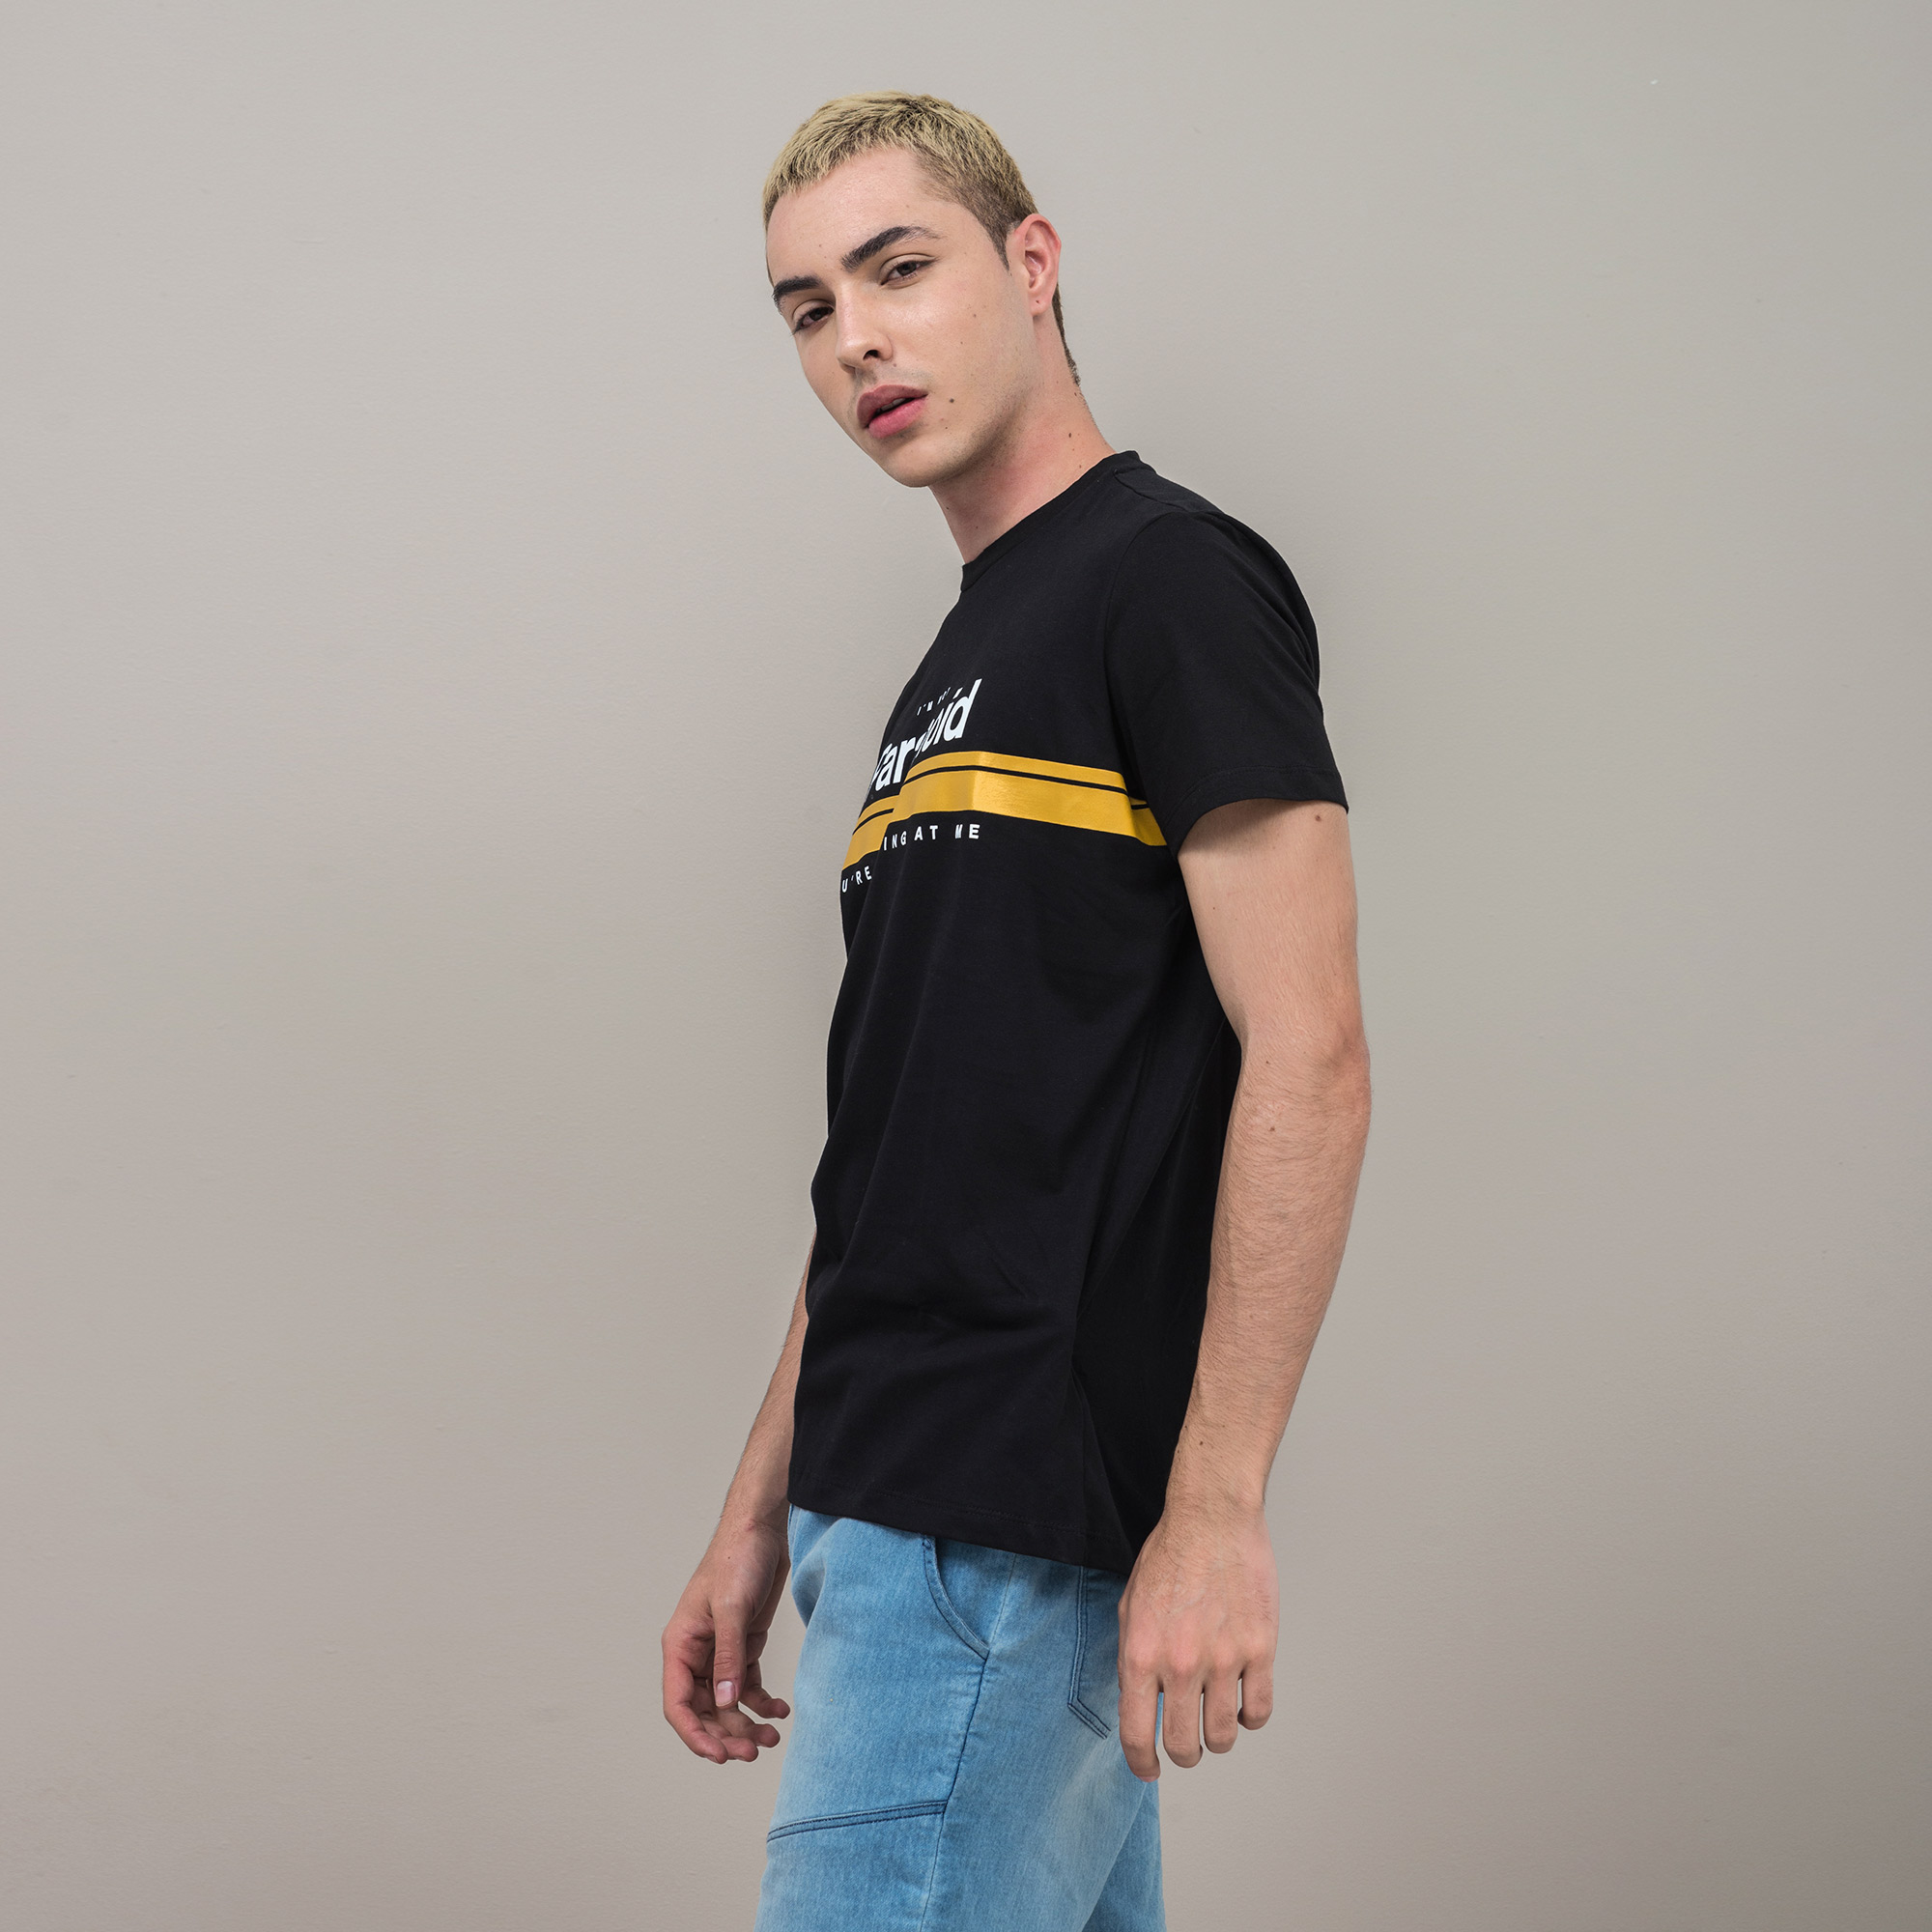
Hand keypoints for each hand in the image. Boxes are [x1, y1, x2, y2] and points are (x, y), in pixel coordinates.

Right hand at [661, 1518, 792, 1763]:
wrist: (764, 1529)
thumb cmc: (738, 1558)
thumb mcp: (732, 1608)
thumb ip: (729, 1657)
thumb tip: (725, 1703)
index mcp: (680, 1644)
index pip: (678, 1704)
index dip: (695, 1735)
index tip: (720, 1756)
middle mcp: (697, 1653)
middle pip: (704, 1711)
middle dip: (727, 1735)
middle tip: (754, 1752)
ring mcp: (721, 1651)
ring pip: (727, 1703)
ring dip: (747, 1724)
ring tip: (772, 1738)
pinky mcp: (744, 1646)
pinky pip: (748, 1686)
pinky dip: (763, 1703)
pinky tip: (781, 1710)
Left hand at [1116, 1500, 1277, 1779]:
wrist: (1212, 1519)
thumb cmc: (1169, 1556)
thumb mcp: (1130, 1607)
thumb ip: (1132, 1658)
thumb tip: (1140, 1702)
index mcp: (1140, 1655)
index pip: (1136, 1735)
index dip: (1142, 1764)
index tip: (1150, 1770)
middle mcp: (1180, 1665)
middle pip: (1183, 1745)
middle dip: (1183, 1754)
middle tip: (1187, 1745)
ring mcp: (1224, 1660)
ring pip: (1224, 1736)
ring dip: (1218, 1738)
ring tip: (1216, 1721)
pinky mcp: (1259, 1650)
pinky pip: (1259, 1711)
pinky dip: (1251, 1717)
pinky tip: (1243, 1701)